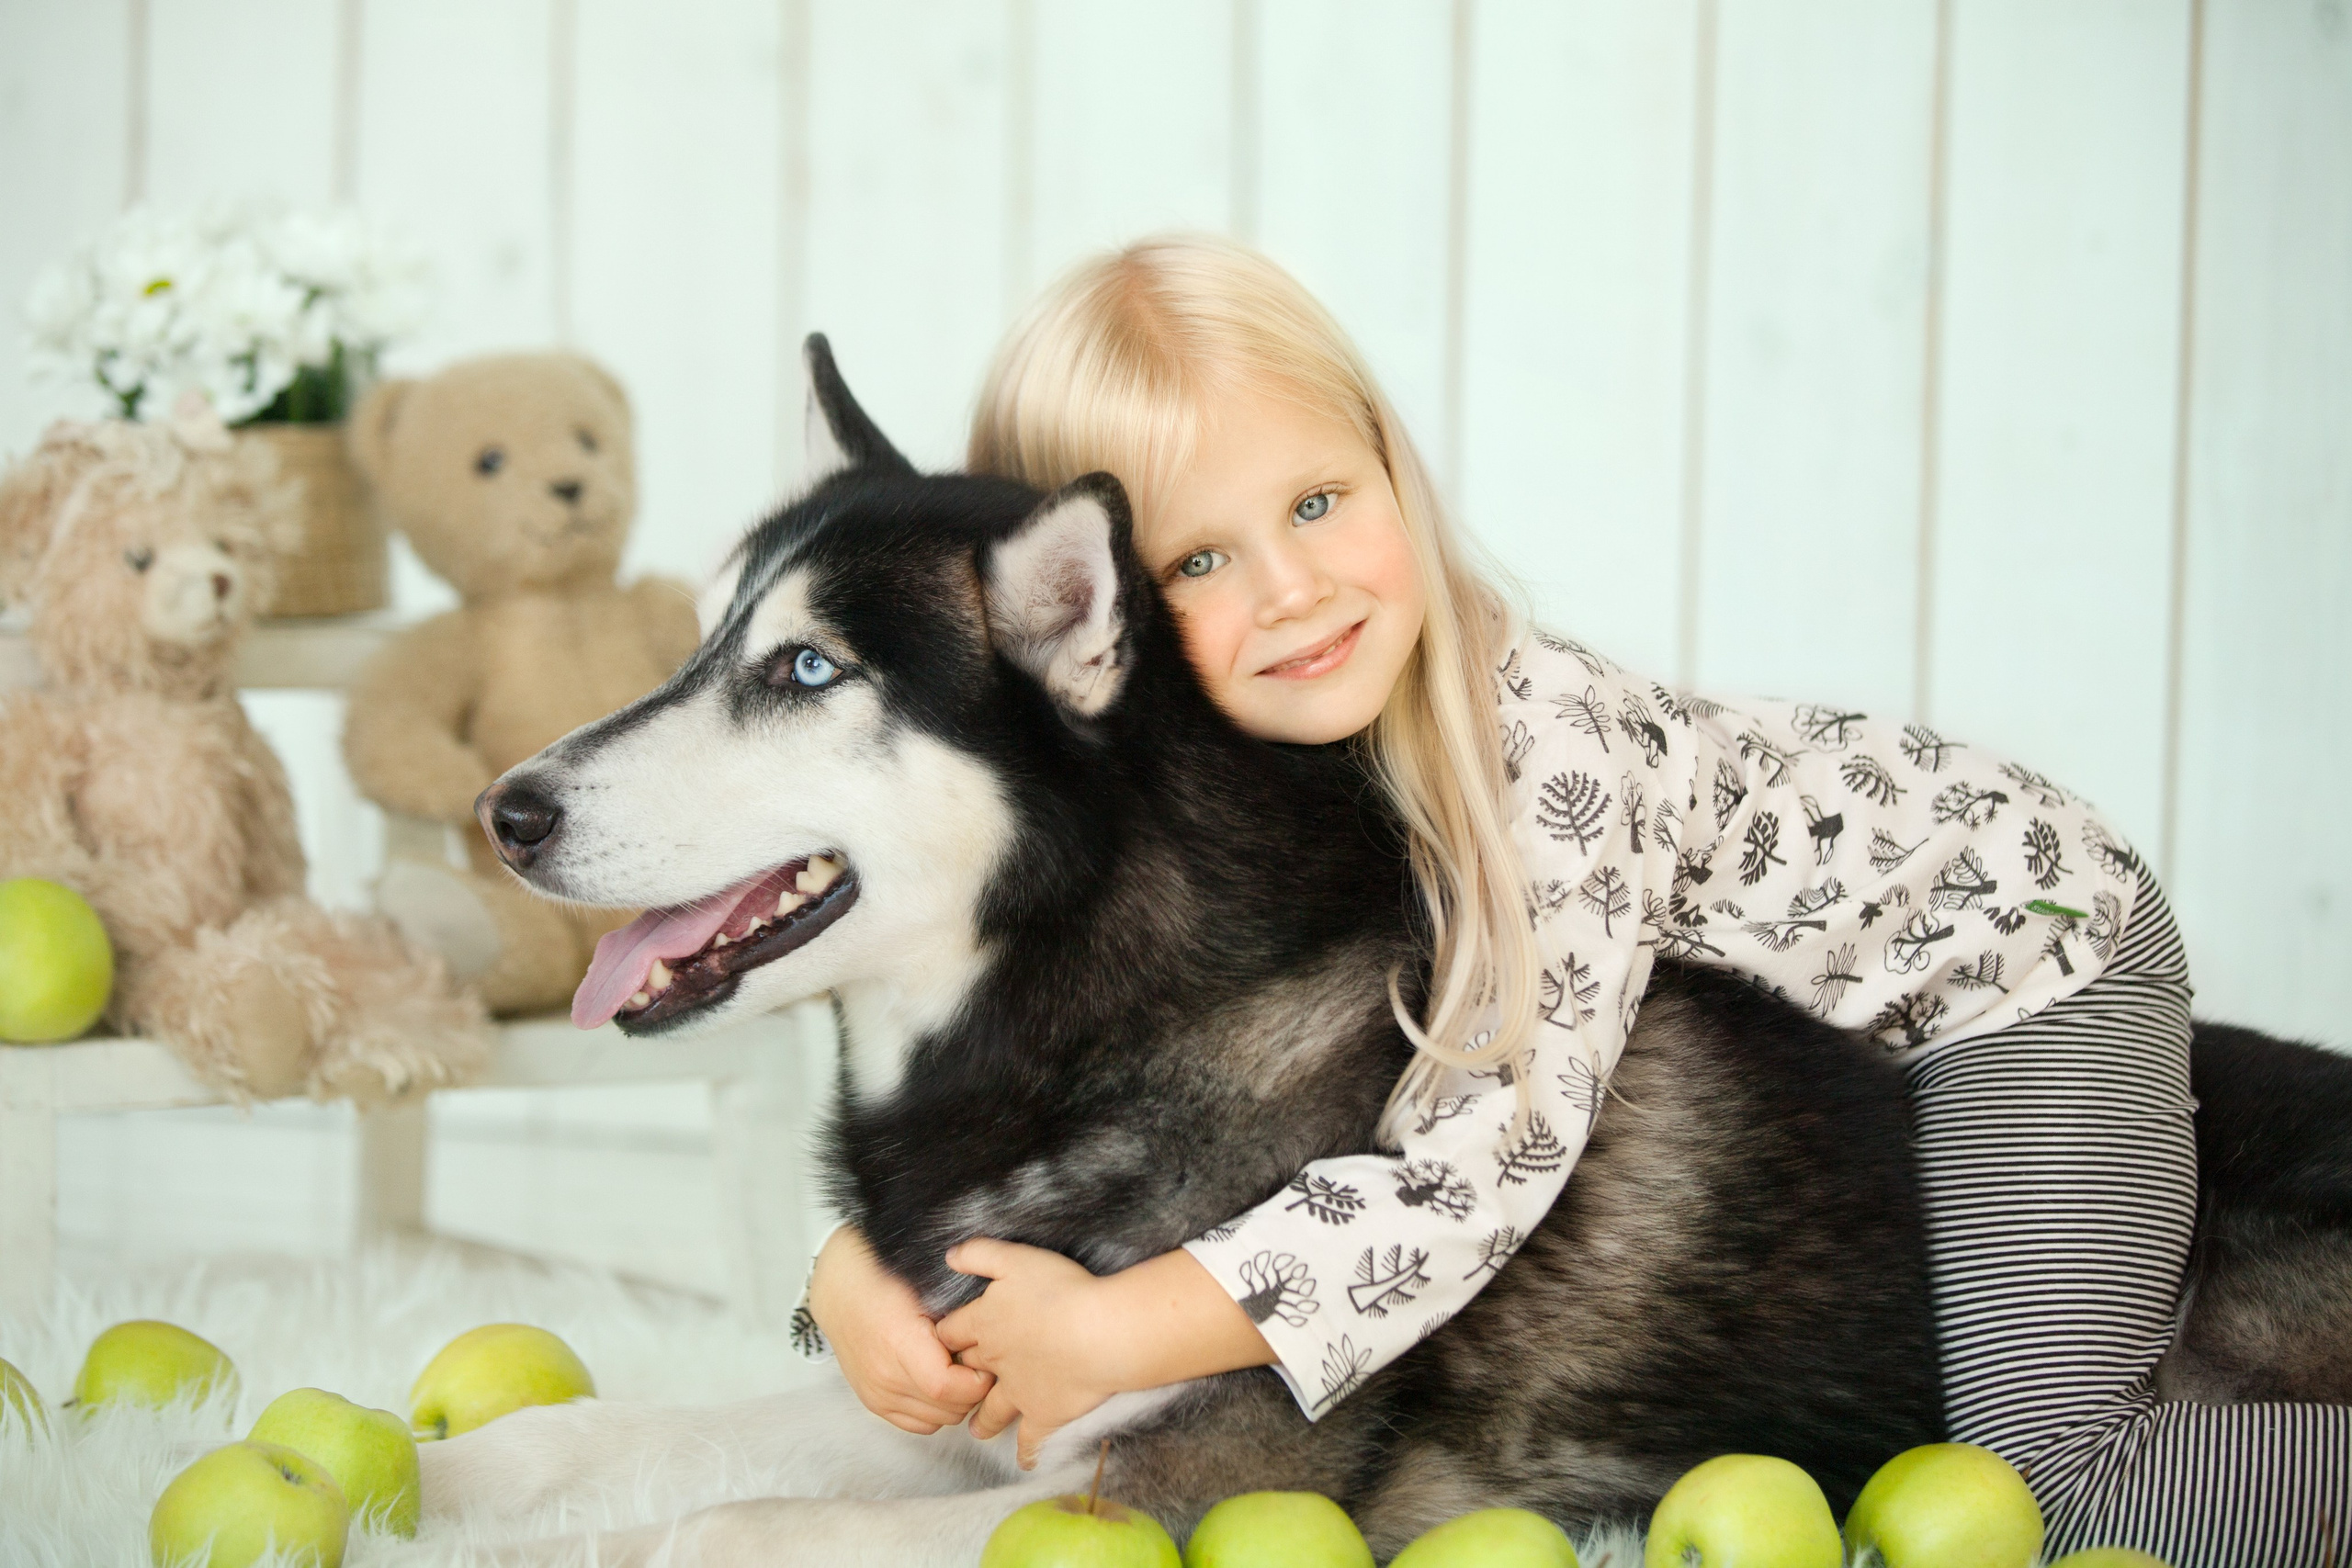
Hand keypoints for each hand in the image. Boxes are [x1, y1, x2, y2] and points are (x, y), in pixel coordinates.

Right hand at [807, 1225, 992, 1434]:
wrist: (840, 1289)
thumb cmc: (883, 1277)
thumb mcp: (926, 1284)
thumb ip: (957, 1312)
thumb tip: (996, 1328)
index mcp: (897, 1342)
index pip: (947, 1387)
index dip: (976, 1380)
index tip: (987, 1360)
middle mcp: (884, 1376)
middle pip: (948, 1409)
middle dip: (973, 1391)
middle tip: (978, 1363)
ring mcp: (877, 1394)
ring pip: (938, 1421)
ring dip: (956, 1402)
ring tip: (958, 1370)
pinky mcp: (874, 1403)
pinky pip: (919, 1425)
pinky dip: (936, 1411)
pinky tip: (940, 1383)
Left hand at [937, 1239, 1120, 1467]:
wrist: (1098, 1333)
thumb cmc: (1061, 1290)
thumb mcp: (1016, 1258)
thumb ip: (980, 1254)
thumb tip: (949, 1255)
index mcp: (984, 1323)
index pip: (951, 1333)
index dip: (945, 1336)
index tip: (941, 1342)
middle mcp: (994, 1361)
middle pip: (965, 1372)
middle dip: (958, 1377)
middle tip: (955, 1385)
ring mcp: (1018, 1392)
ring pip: (991, 1410)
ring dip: (982, 1419)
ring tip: (976, 1428)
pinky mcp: (1044, 1414)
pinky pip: (1029, 1439)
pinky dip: (1026, 1451)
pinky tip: (1024, 1459)